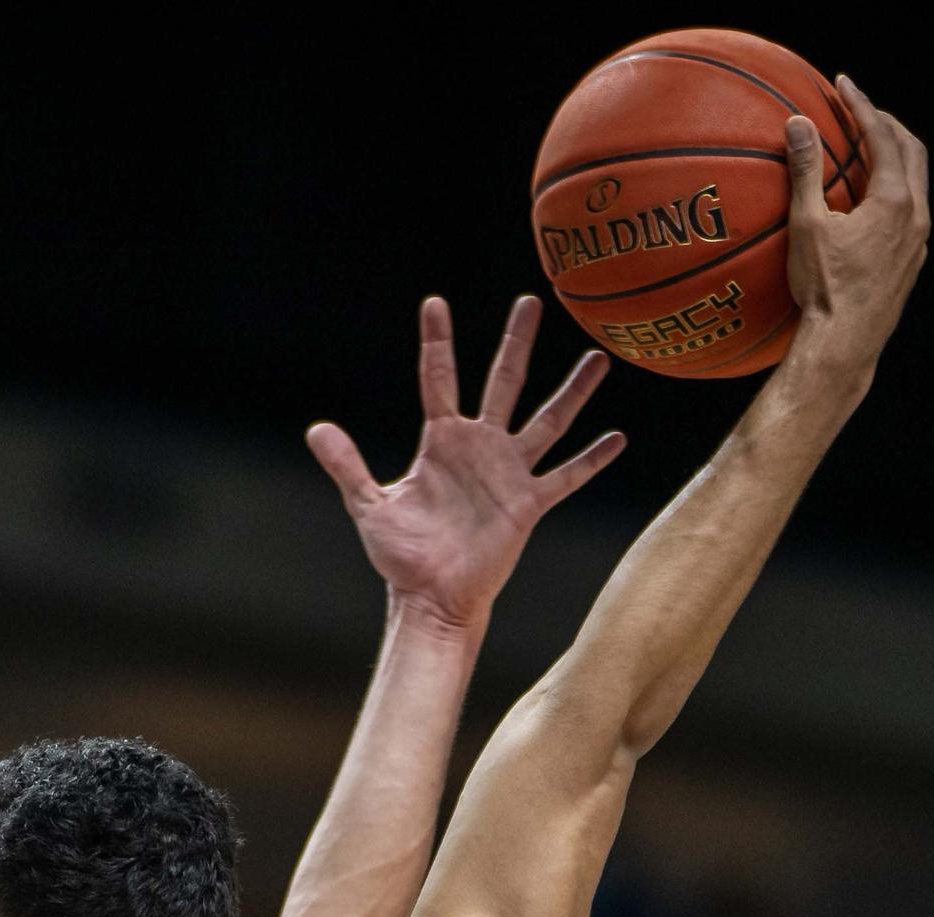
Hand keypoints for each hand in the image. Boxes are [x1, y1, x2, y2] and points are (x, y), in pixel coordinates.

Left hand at [306, 296, 623, 634]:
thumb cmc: (402, 556)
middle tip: (531, 302)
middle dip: (516, 342)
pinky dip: (591, 459)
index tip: (436, 303)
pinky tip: (617, 438)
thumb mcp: (369, 506)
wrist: (432, 598)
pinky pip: (566, 476)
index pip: (439, 379)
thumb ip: (347, 466)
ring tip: (598, 357)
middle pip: (504, 381)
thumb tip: (316, 429)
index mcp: (441, 441)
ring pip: (548, 420)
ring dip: (573, 390)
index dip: (437, 341)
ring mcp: (508, 472)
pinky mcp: (529, 504)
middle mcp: (480, 447)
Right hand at [779, 78, 930, 380]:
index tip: (843, 85)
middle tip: (859, 111)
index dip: (862, 105)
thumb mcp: (808, 226)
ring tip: (865, 148)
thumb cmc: (824, 289)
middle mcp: (917, 217)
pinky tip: (867, 198)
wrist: (845, 345)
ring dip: (894, 156)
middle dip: (887, 124)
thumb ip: (805, 171)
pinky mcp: (912, 262)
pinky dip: (894, 187)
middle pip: (913, 151)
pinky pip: (911, 209)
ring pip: (916, 181)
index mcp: (895, 201)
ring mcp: (919, 242)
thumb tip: (798, 124)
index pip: (883, 136)